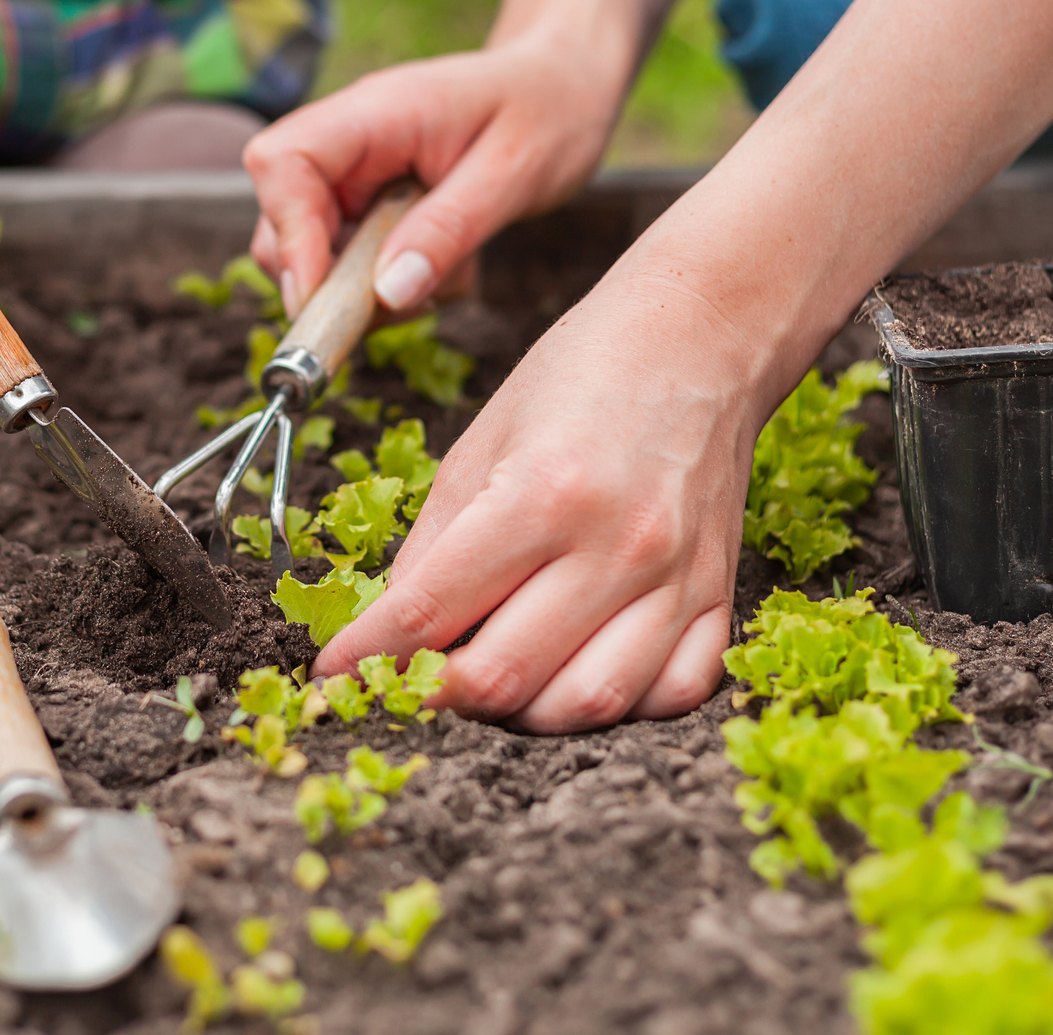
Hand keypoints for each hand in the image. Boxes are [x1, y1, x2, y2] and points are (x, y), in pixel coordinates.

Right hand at [244, 29, 624, 317]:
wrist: (566, 84)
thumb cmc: (548, 109)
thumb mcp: (515, 173)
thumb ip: (450, 230)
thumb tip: (386, 294)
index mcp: (373, 113)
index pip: (282, 164)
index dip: (289, 236)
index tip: (321, 298)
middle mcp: (349, 143)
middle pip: (280, 220)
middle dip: (327, 280)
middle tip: (402, 304)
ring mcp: (356, 177)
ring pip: (314, 255)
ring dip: (369, 292)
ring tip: (447, 274)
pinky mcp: (372, 208)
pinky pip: (353, 266)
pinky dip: (393, 288)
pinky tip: (449, 268)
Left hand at [312, 265, 755, 732]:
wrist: (698, 338)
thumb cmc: (580, 375)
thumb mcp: (480, 439)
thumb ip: (433, 541)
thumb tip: (392, 627)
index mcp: (540, 493)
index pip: (430, 610)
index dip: (367, 656)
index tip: (332, 675)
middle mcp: (616, 545)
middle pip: (503, 677)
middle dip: (433, 695)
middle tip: (405, 682)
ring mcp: (679, 578)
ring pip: (588, 706)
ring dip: (520, 715)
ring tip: (487, 683)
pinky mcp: (720, 593)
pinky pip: (674, 695)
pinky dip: (614, 705)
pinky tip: (575, 675)